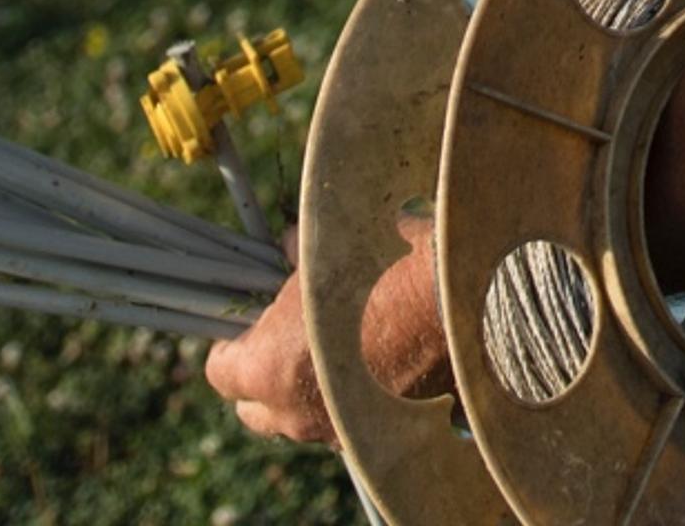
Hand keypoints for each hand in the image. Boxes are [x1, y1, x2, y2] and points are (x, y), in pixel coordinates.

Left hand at [199, 237, 447, 443]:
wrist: (464, 296)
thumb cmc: (388, 265)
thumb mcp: (328, 249)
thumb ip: (295, 260)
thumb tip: (289, 249)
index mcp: (269, 370)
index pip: (220, 372)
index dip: (231, 344)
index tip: (248, 323)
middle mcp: (299, 414)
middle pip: (256, 412)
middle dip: (263, 380)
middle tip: (285, 340)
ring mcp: (342, 431)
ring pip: (306, 419)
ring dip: (311, 390)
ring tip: (340, 346)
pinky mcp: (385, 435)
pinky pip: (350, 423)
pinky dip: (354, 398)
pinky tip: (380, 361)